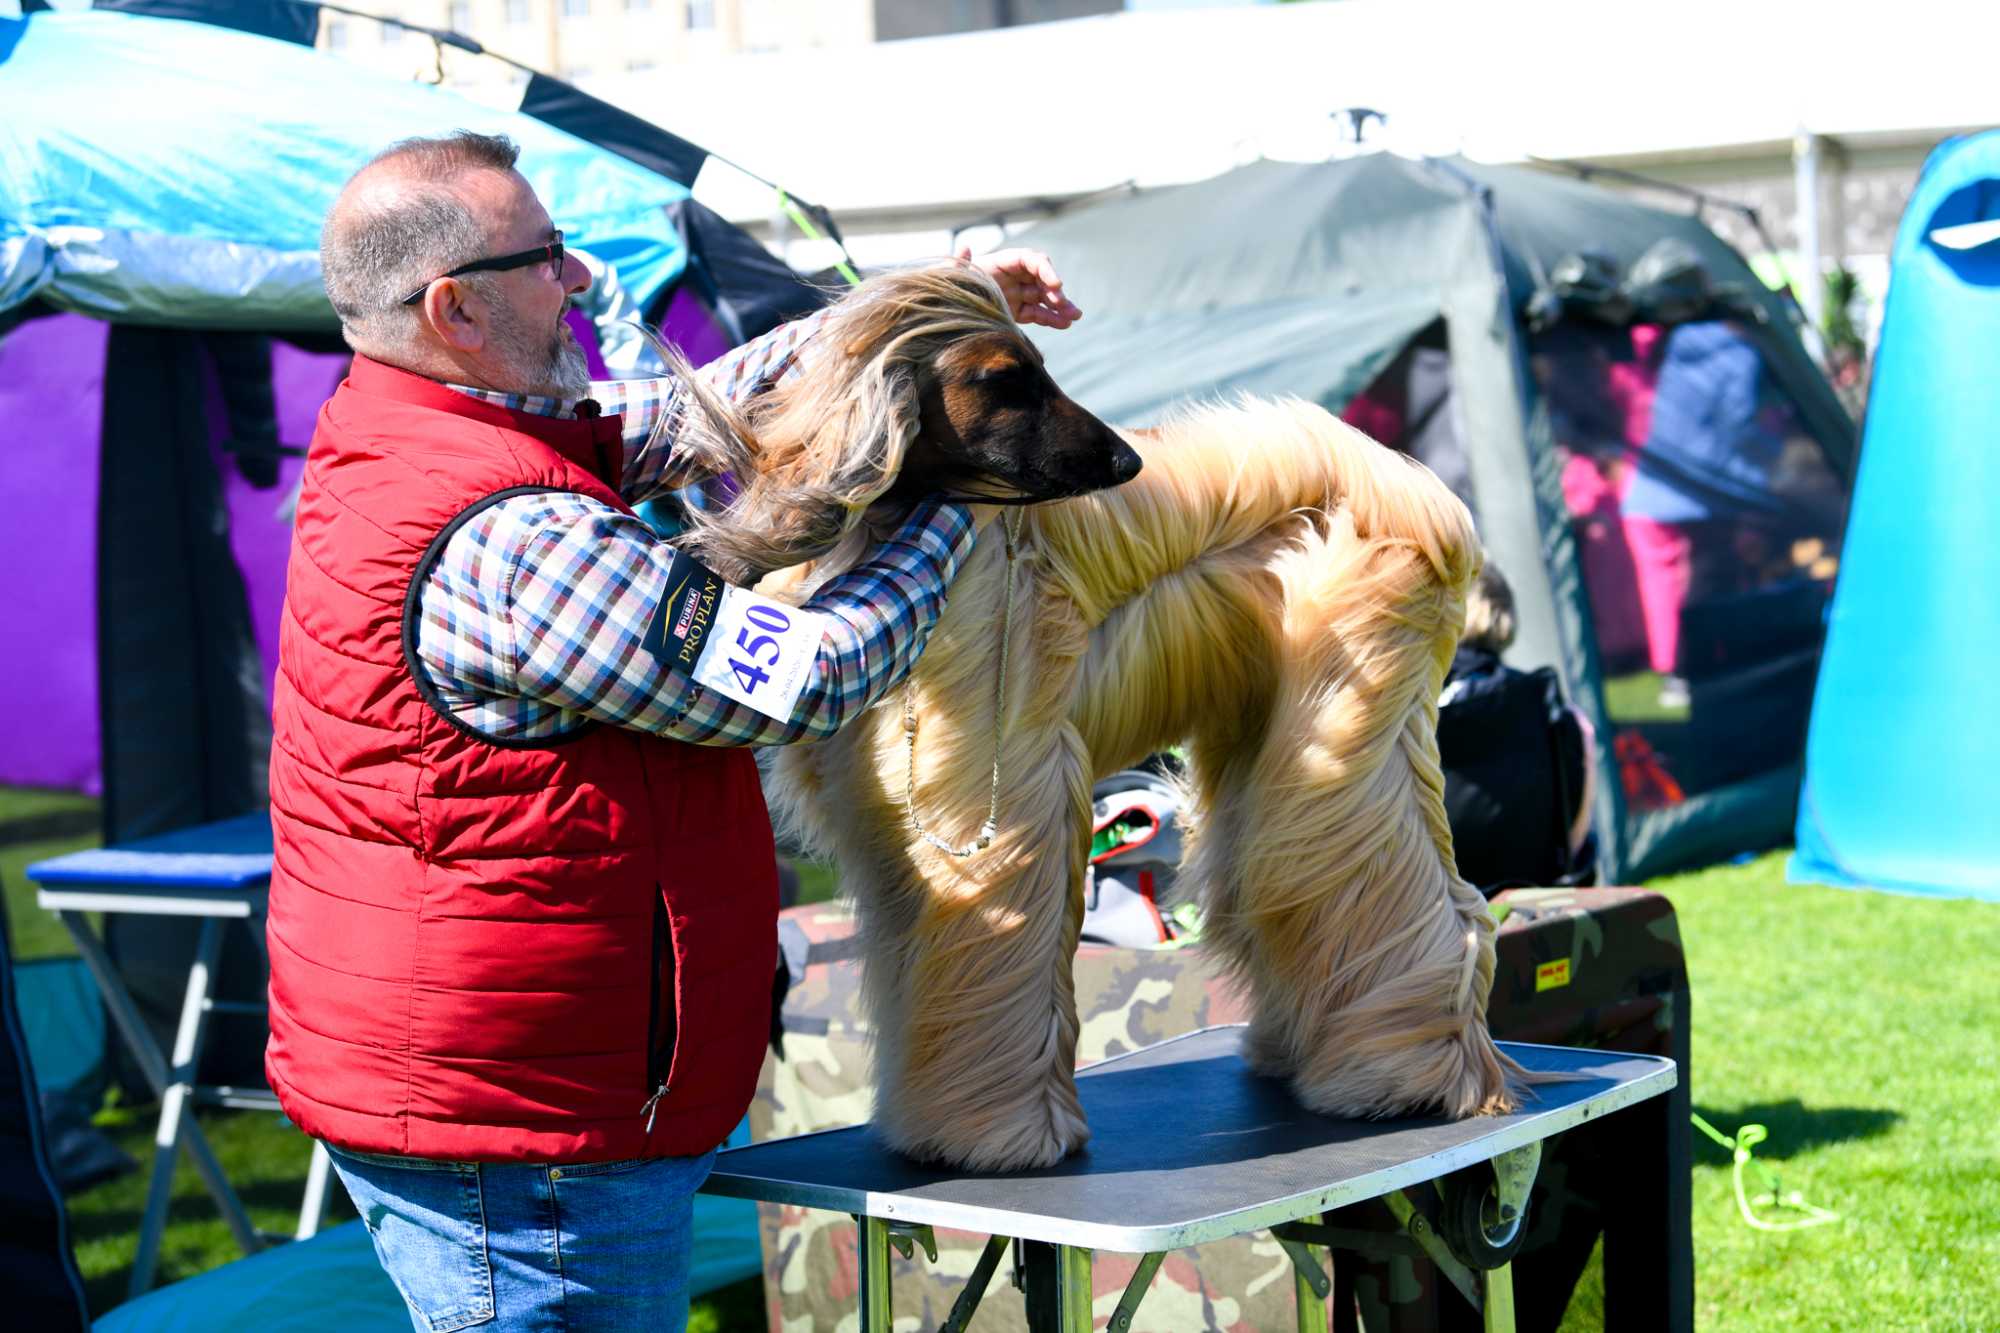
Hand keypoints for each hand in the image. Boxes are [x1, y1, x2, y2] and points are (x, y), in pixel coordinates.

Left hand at [959, 246, 1082, 329]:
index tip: (1057, 284)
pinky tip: (1064, 324)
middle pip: (1041, 278)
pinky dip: (1050, 319)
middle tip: (1064, 305)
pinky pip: (1038, 313)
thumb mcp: (950, 277)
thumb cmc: (947, 288)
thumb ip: (958, 265)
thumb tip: (964, 247)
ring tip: (1074, 316)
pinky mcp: (1017, 311)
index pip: (1030, 259)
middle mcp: (1012, 276)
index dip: (1046, 269)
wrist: (944, 310)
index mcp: (1000, 263)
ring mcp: (1016, 293)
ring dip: (1060, 305)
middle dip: (1055, 290)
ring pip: (1043, 297)